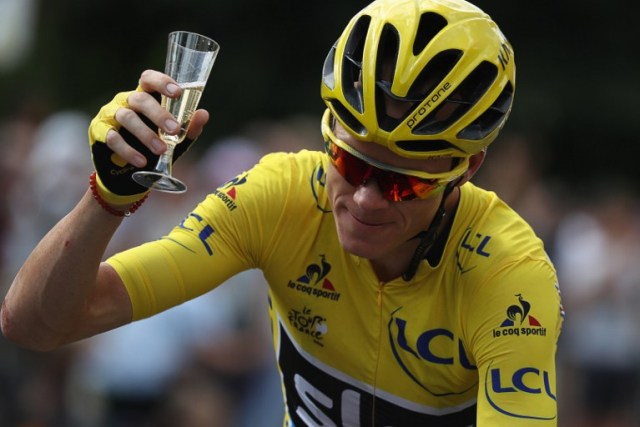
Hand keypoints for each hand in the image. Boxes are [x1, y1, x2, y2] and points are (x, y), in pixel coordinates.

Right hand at [89, 69, 209, 203]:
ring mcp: (110, 114)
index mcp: (145, 96)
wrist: (127, 174)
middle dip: (158, 114)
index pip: (148, 79)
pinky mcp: (99, 131)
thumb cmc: (152, 147)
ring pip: (127, 117)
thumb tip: (203, 114)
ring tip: (161, 150)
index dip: (161, 82)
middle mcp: (125, 101)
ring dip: (146, 134)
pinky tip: (141, 161)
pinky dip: (128, 150)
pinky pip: (113, 137)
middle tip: (174, 130)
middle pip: (140, 99)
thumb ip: (188, 128)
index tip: (177, 93)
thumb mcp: (174, 140)